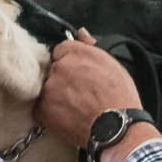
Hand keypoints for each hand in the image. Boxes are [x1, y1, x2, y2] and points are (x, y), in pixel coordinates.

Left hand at [40, 33, 147, 149]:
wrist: (118, 128)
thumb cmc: (120, 99)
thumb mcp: (113, 65)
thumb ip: (92, 47)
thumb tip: (81, 33)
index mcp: (78, 53)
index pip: (61, 51)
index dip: (69, 64)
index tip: (76, 76)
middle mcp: (61, 66)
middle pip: (52, 69)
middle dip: (61, 80)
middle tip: (78, 95)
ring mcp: (50, 88)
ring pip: (46, 89)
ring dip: (55, 97)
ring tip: (74, 109)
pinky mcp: (44, 109)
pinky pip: (40, 109)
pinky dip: (50, 115)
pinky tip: (67, 119)